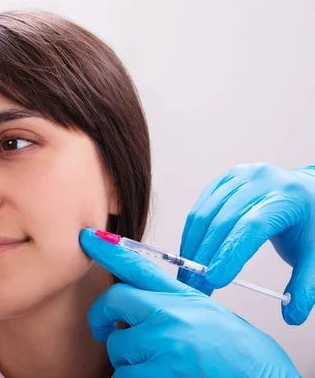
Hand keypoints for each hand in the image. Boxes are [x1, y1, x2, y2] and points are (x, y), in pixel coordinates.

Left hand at [79, 228, 299, 377]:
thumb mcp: (201, 311)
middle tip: (105, 332)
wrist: (260, 375)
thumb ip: (166, 302)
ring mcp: (165, 343)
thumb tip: (128, 302)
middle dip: (102, 320)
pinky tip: (158, 377)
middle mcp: (170, 314)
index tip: (87, 237)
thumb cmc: (230, 347)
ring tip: (156, 364)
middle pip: (112, 301)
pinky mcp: (162, 373)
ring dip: (127, 362)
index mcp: (180, 297)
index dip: (108, 250)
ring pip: (116, 348)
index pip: (137, 266)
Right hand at [177, 163, 314, 324]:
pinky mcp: (223, 180)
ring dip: (192, 247)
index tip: (214, 280)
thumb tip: (292, 315)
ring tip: (188, 275)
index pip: (251, 226)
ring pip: (204, 215)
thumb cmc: (310, 224)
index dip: (229, 253)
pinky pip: (199, 209)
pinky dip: (191, 234)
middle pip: (222, 221)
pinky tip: (190, 254)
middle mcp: (260, 180)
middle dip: (204, 257)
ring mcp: (239, 176)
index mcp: (287, 196)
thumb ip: (306, 285)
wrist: (306, 192)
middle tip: (194, 286)